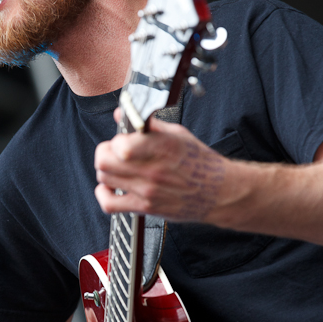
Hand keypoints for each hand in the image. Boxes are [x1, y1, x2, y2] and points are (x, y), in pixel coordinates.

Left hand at [94, 113, 225, 221]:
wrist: (219, 192)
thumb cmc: (200, 162)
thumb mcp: (178, 134)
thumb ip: (147, 125)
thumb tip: (121, 114)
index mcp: (163, 147)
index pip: (120, 145)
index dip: (116, 140)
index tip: (122, 140)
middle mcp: (153, 170)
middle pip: (104, 161)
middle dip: (105, 152)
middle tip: (114, 152)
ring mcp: (148, 191)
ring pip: (104, 178)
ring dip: (106, 170)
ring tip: (117, 168)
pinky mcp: (146, 207)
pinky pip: (109, 204)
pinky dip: (103, 194)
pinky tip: (110, 187)